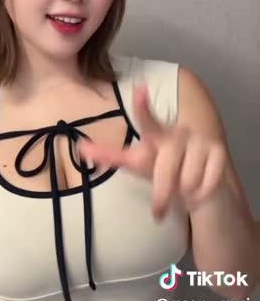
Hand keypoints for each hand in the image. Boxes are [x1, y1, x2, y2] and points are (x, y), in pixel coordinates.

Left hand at [77, 84, 227, 219]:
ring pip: (187, 182)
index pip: (148, 121)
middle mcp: (179, 133)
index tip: (140, 88)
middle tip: (158, 211)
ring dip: (183, 193)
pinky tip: (197, 189)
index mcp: (157, 134)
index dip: (143, 108)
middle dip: (162, 195)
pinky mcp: (219, 153)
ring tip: (182, 188)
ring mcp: (201, 141)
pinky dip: (199, 195)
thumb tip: (80, 149)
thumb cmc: (162, 165)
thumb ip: (110, 155)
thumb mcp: (136, 161)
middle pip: (166, 172)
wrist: (199, 172)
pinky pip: (205, 186)